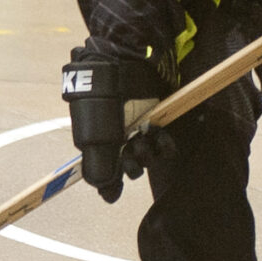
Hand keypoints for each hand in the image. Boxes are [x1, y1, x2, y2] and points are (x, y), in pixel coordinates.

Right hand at [62, 47, 162, 202]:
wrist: (126, 65)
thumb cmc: (105, 99)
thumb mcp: (95, 136)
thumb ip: (97, 167)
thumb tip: (106, 195)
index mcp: (99, 141)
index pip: (107, 171)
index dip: (113, 181)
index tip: (117, 183)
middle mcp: (119, 137)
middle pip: (130, 166)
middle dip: (133, 164)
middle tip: (132, 151)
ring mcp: (139, 129)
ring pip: (148, 157)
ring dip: (149, 154)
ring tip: (146, 138)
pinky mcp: (159, 122)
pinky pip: (166, 145)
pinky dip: (165, 145)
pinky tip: (161, 135)